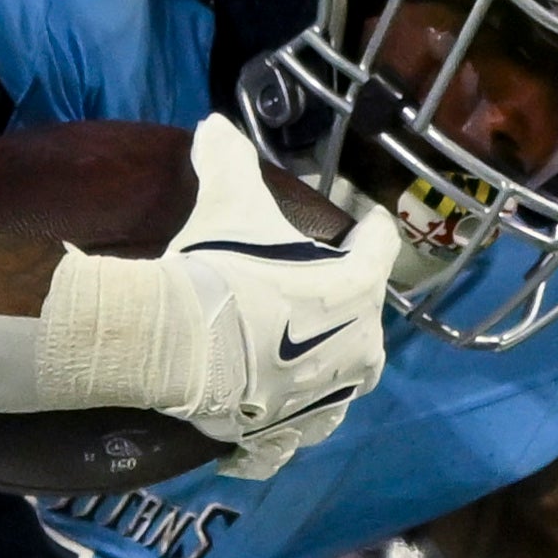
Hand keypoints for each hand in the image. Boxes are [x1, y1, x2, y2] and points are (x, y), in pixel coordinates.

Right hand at [36, 116, 397, 477]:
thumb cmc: (220, 270)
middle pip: (365, 317)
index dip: (366, 230)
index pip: (380, 246)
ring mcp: (330, 398)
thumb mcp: (228, 204)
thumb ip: (230, 160)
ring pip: (342, 378)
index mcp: (360, 288)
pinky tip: (271, 408)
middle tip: (305, 288)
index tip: (357, 223)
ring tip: (290, 350)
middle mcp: (360, 348)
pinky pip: (302, 428)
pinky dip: (290, 419)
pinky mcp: (294, 433)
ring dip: (324, 363)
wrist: (177, 346)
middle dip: (343, 303)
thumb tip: (214, 125)